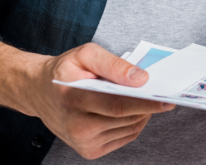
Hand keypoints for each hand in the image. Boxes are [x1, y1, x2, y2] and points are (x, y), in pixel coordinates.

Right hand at [26, 43, 174, 158]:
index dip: (145, 103)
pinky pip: (124, 136)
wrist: (39, 91)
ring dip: (141, 113)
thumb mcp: (86, 54)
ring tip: (139, 96)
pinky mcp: (89, 151)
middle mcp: (77, 126)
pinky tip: (129, 109)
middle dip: (147, 105)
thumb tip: (140, 78)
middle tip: (157, 91)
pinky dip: (133, 122)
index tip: (166, 100)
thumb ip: (113, 64)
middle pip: (126, 118)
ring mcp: (83, 142)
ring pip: (129, 129)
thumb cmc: (64, 71)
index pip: (118, 106)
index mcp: (74, 100)